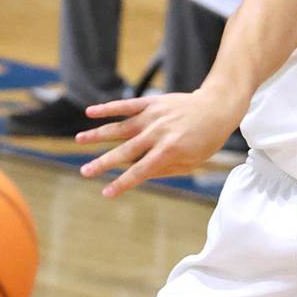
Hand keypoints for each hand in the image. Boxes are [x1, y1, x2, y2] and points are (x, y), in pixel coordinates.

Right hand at [78, 89, 243, 197]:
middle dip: (103, 163)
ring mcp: (152, 116)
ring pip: (120, 127)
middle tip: (85, 171)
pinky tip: (90, 112)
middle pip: (124, 151)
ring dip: (97, 134)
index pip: (140, 171)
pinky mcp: (151, 102)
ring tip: (79, 140)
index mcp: (168, 150)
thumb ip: (164, 169)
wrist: (217, 106)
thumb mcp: (191, 161)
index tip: (106, 193)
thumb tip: (138, 174)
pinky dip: (108, 108)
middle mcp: (157, 133)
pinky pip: (126, 105)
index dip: (122, 183)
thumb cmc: (206, 139)